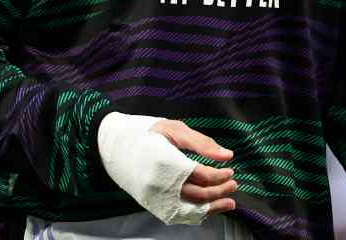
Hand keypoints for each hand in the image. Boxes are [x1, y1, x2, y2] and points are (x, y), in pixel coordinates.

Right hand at [97, 112, 238, 224]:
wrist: (112, 145)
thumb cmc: (145, 132)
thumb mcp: (173, 129)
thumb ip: (202, 143)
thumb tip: (227, 156)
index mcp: (166, 162)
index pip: (200, 174)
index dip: (219, 175)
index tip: (230, 170)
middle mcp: (159, 184)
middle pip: (197, 194)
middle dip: (219, 191)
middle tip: (233, 184)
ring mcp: (154, 197)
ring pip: (189, 209)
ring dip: (212, 208)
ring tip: (228, 202)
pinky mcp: (150, 204)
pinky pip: (177, 215)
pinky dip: (195, 214)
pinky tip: (206, 208)